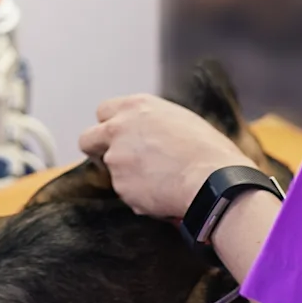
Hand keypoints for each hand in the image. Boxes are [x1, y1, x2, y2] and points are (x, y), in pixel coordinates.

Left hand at [78, 94, 252, 220]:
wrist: (213, 179)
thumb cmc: (207, 149)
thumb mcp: (179, 119)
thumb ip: (151, 122)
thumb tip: (145, 132)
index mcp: (136, 106)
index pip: (103, 111)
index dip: (111, 126)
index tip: (118, 136)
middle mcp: (119, 128)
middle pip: (88, 139)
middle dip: (97, 150)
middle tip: (118, 160)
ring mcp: (116, 158)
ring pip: (112, 170)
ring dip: (127, 176)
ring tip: (161, 180)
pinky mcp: (120, 186)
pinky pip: (127, 193)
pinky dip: (140, 196)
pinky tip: (164, 193)